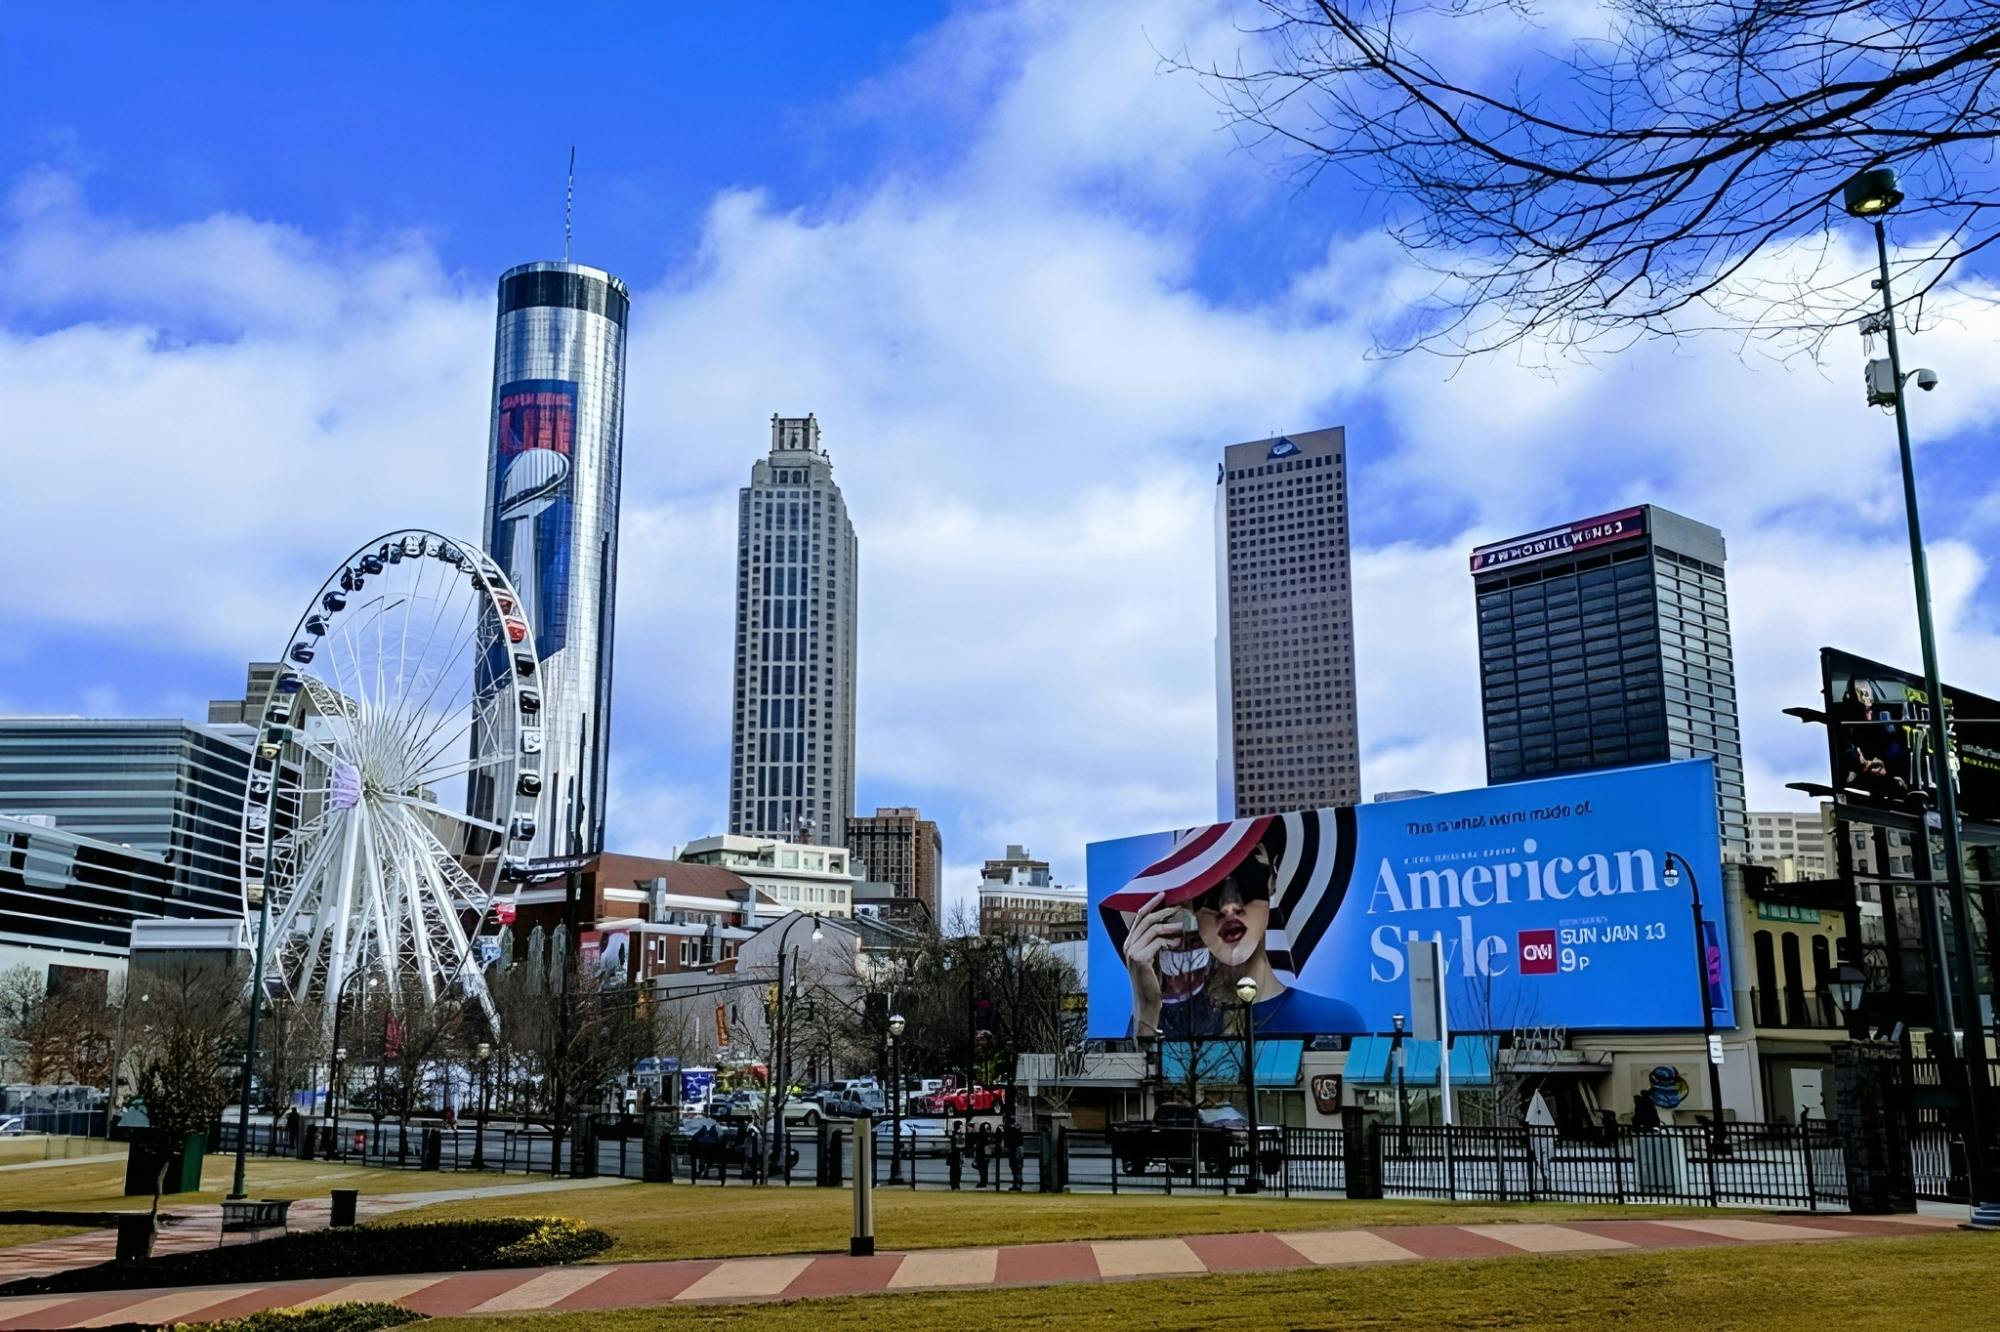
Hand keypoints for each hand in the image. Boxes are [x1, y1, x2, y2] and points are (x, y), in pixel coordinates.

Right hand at [1122, 891, 1181, 1035]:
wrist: (1146, 1000)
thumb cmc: (1151, 980)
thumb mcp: (1152, 957)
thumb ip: (1155, 943)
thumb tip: (1170, 929)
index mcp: (1129, 942)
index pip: (1139, 916)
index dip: (1151, 904)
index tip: (1163, 895)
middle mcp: (1128, 944)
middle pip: (1146, 919)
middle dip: (1164, 911)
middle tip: (1179, 909)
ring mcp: (1132, 951)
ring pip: (1153, 929)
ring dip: (1171, 926)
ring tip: (1184, 926)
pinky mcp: (1140, 958)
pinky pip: (1158, 942)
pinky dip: (1170, 941)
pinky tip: (1178, 944)